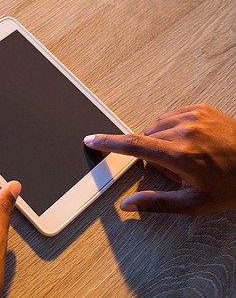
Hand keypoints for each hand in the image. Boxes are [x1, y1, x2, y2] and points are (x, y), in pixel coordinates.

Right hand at [84, 103, 235, 215]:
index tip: (91, 139)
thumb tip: (127, 205)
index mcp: (179, 154)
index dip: (107, 143)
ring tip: (186, 154)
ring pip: (156, 126)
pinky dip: (172, 129)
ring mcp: (193, 116)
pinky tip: (190, 142)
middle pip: (145, 138)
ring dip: (161, 140)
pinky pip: (171, 116)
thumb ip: (156, 202)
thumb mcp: (194, 202)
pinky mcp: (200, 108)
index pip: (132, 145)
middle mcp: (184, 131)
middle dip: (152, 154)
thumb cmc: (233, 184)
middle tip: (176, 168)